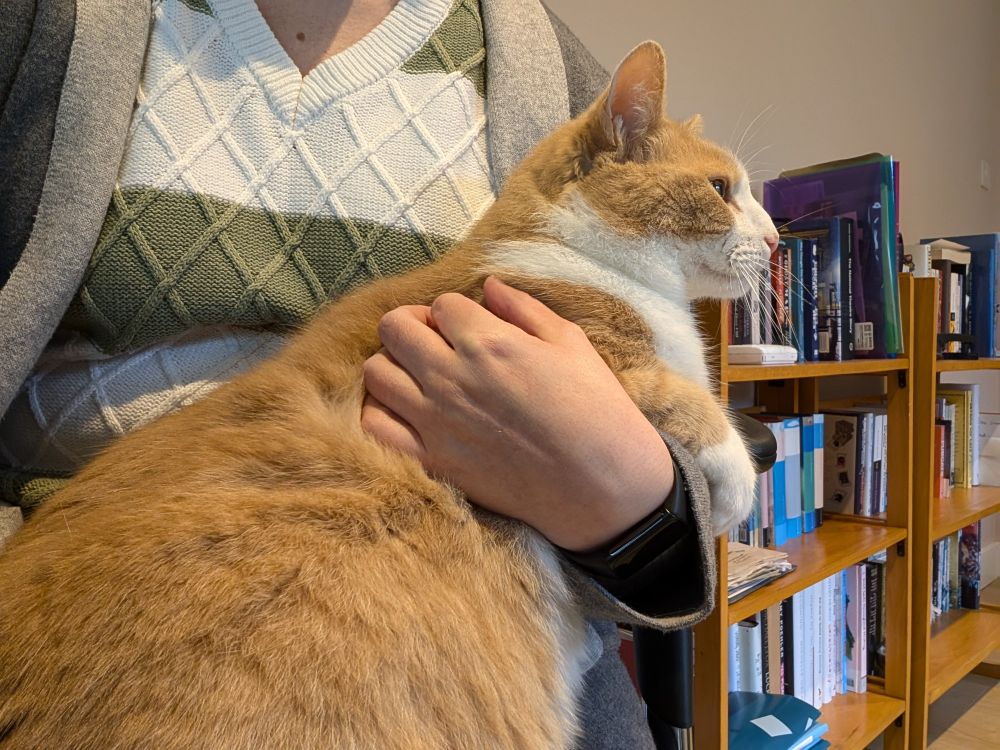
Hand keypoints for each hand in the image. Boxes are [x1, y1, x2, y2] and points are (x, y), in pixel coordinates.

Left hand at [360, 276, 674, 551]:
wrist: (603, 486)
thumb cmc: (597, 411)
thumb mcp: (572, 344)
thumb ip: (524, 309)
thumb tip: (488, 285)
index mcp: (490, 342)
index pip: (441, 304)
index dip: (456, 312)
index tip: (472, 328)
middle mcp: (452, 376)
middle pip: (394, 327)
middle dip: (414, 325)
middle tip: (438, 342)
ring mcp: (436, 421)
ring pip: (376, 372)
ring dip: (395, 365)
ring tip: (421, 377)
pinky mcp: (432, 461)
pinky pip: (375, 427)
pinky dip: (384, 413)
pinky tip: (408, 412)